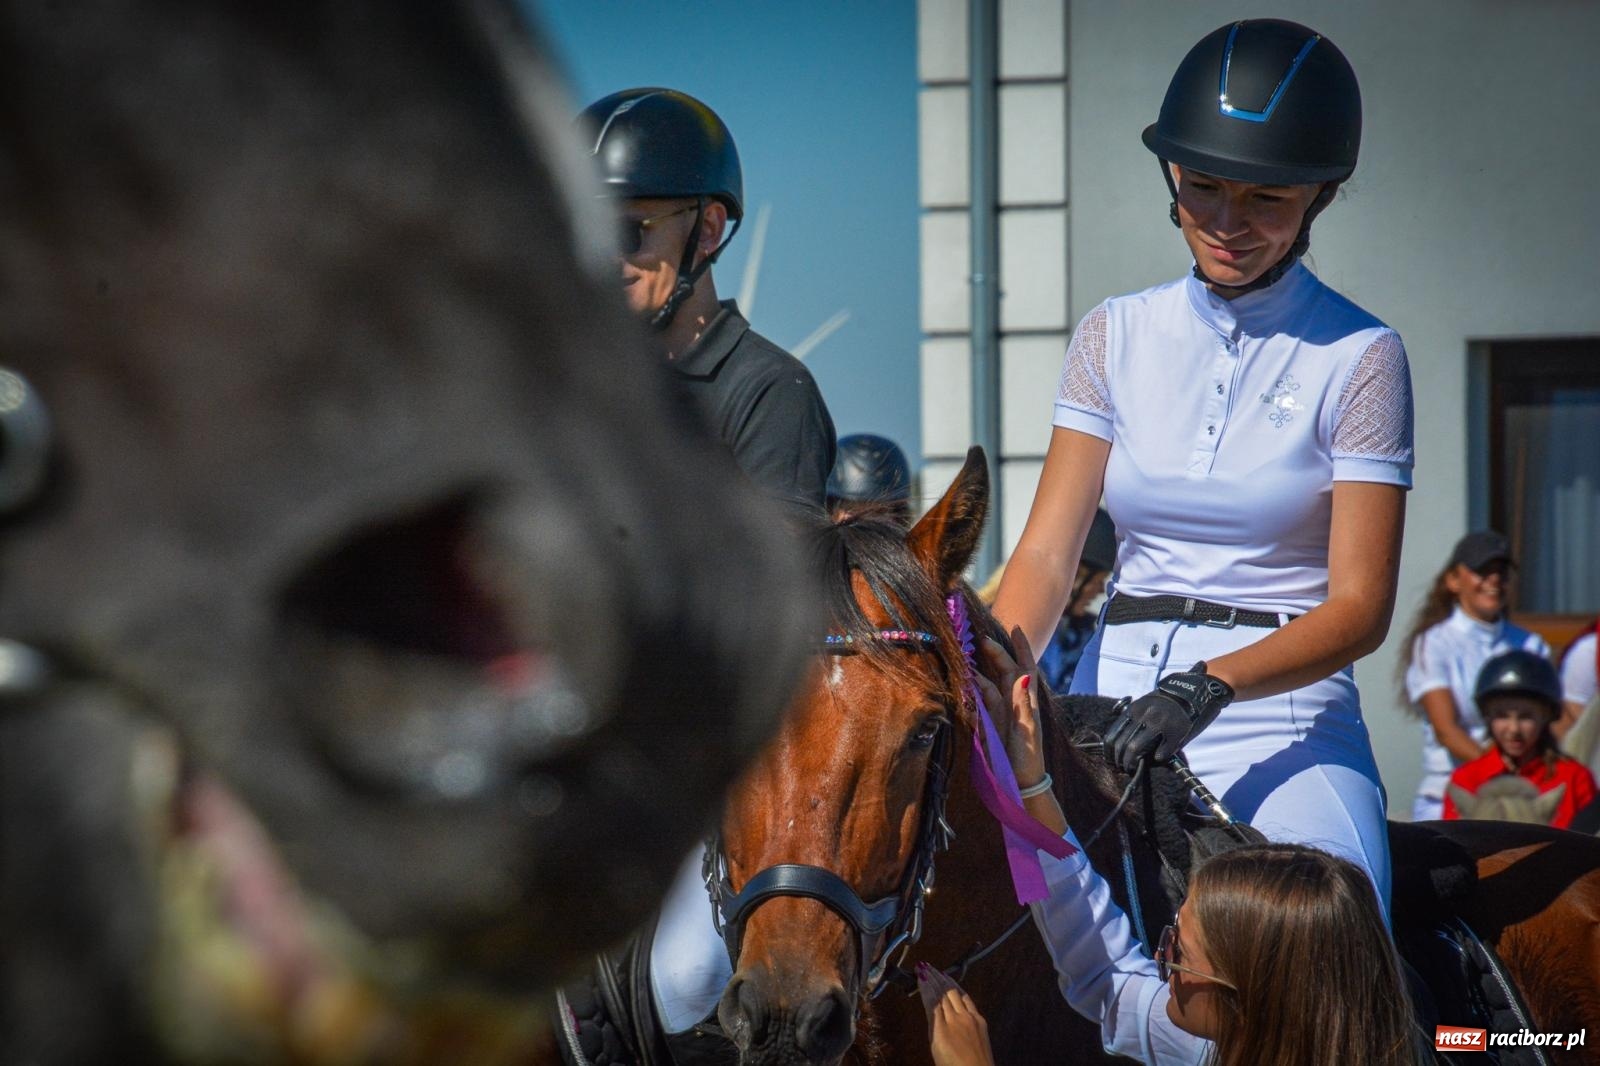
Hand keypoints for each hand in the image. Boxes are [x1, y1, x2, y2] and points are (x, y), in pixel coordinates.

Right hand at [917, 962, 996, 1065]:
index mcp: (941, 1027)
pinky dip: (959, 989)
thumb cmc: (951, 1065)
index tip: (920, 972)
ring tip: (938, 971)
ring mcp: (970, 1017)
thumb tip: (931, 1005)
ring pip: (956, 992)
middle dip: (934, 977)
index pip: (932, 998)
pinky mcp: (980, 1020)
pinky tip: (955, 986)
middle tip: (925, 966)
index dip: (925, 984)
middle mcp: (956, 1018)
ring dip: (946, 980)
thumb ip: (933, 1023)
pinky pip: (967, 999)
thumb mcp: (935, 1045)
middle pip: (943, 992)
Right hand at [972, 627, 1046, 790]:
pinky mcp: (989, 723)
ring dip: (979, 671)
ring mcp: (1001, 712)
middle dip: (994, 654)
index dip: (1021, 648)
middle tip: (980, 640)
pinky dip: (972, 689)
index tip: (1015, 628)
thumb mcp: (1027, 730)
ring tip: (965, 658)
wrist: (1020, 783)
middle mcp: (1014, 703)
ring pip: (989, 684)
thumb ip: (1022, 704)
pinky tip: (964, 681)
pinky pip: (980, 701)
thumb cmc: (1027, 758)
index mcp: (1026, 702)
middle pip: (1005, 671)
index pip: (1025, 668)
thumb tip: (1023, 675)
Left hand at [1103, 664, 1232, 773]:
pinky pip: (1160, 754)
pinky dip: (1157, 759)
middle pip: (1123, 745)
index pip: (1113, 734)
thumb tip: (1119, 745)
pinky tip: (1158, 758)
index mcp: (1134, 709)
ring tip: (1133, 768)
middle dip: (1119, 761)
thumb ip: (1133, 721)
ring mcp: (1160, 724)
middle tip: (1122, 768)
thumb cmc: (1166, 703)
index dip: (1109, 751)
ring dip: (1131, 763)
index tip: (1111, 760)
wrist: (1194, 694)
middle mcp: (1144, 716)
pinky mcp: (1176, 734)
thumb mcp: (1145, 705)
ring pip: (1136, 749)